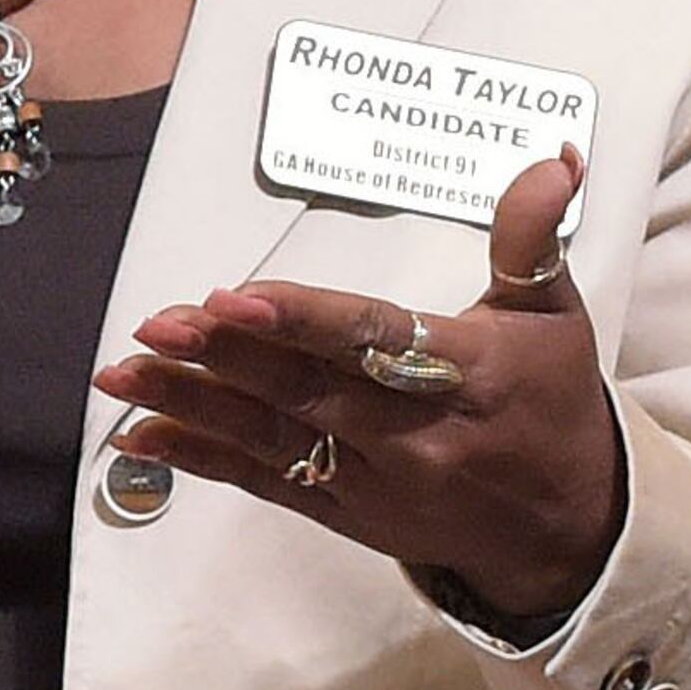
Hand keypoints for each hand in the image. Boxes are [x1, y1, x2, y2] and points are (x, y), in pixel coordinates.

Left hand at [96, 144, 623, 619]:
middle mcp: (414, 434)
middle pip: (308, 390)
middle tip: (161, 320)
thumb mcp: (556, 314)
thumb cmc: (554, 403)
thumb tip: (550, 161)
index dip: (302, 321)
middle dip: (228, 356)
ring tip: (126, 369)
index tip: (237, 299)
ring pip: (273, 437)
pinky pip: (264, 483)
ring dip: (194, 403)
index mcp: (468, 374)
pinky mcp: (345, 513)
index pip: (374, 340)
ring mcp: (374, 481)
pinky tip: (141, 433)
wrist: (564, 528)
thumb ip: (532, 236)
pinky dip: (199, 459)